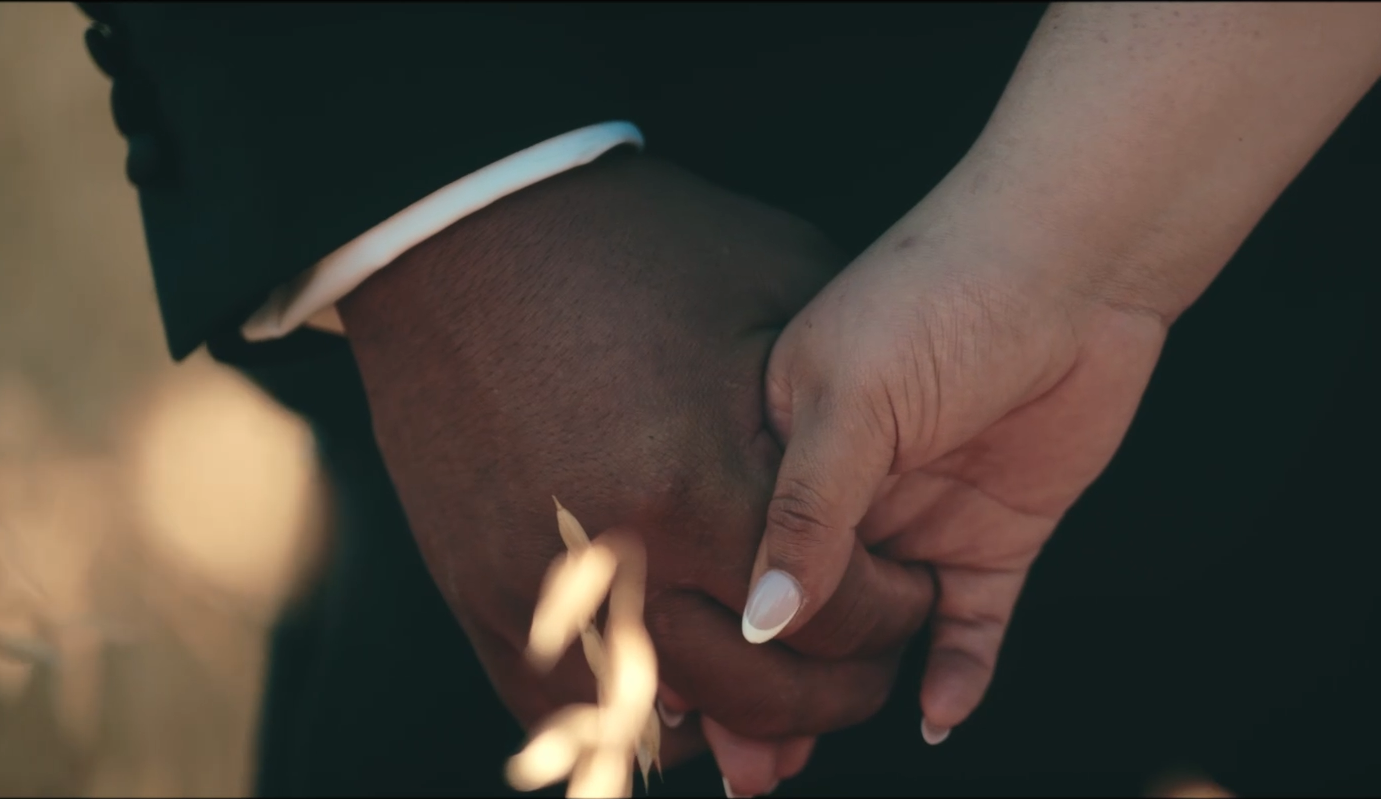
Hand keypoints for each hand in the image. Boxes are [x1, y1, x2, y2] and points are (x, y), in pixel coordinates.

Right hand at [336, 155, 933, 769]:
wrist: (466, 233)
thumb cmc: (641, 249)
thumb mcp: (780, 293)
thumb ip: (841, 411)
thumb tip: (899, 497)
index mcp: (702, 486)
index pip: (833, 617)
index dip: (896, 620)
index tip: (914, 596)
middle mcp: (618, 559)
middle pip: (760, 693)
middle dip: (836, 694)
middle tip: (868, 664)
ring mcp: (539, 591)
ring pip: (670, 721)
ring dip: (744, 722)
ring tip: (791, 692)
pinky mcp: (483, 600)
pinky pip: (571, 714)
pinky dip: (644, 720)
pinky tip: (695, 698)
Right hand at [743, 203, 1168, 741]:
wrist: (1076, 263)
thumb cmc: (940, 292)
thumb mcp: (850, 396)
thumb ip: (805, 511)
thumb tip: (761, 620)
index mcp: (785, 443)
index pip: (737, 556)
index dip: (711, 633)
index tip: (682, 710)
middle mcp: (849, 491)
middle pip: (797, 613)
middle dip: (765, 693)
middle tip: (741, 771)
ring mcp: (922, 517)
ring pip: (874, 636)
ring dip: (842, 700)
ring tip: (793, 769)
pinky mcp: (998, 539)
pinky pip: (972, 627)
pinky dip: (958, 675)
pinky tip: (939, 718)